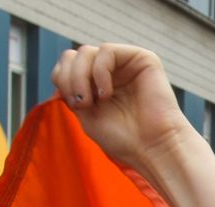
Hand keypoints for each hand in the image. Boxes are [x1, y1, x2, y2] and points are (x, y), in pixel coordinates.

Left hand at [53, 45, 192, 172]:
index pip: (66, 65)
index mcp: (97, 83)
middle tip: (82, 102)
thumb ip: (71, 89)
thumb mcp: (85, 113)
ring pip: (86, 51)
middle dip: (69, 79)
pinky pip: (106, 51)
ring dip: (81, 77)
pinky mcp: (141, 58)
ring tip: (96, 100)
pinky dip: (100, 72)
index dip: (62, 81)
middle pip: (72, 55)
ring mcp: (126, 63)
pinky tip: (107, 93)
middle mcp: (111, 70)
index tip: (76, 106)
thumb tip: (61, 69)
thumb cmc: (123, 138)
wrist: (152, 148)